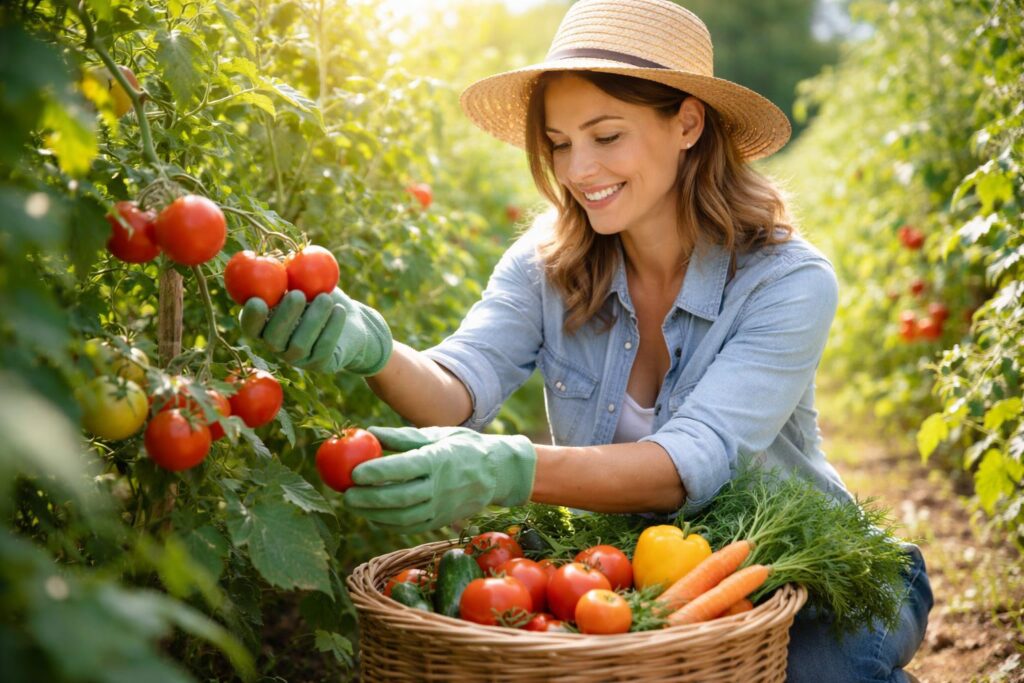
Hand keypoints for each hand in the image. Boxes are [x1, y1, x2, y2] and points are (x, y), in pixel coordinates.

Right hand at [239, 287, 391, 374]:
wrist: (353, 323)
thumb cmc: (323, 296)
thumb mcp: (307, 282)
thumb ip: (290, 273)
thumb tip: (279, 254)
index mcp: (267, 325)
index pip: (250, 327)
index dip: (250, 317)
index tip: (257, 300)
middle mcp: (277, 346)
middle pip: (273, 338)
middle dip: (284, 316)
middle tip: (298, 294)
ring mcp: (298, 358)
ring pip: (299, 344)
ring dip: (313, 319)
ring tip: (326, 298)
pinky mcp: (320, 364)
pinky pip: (323, 348)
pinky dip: (331, 328)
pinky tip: (339, 310)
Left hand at [343, 426, 536, 532]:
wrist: (498, 472)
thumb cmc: (463, 446)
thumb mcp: (437, 434)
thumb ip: (403, 437)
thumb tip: (370, 432)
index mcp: (439, 459)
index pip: (404, 468)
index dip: (377, 472)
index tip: (354, 472)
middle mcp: (442, 486)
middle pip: (400, 497)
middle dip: (369, 498)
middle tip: (346, 494)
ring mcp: (443, 507)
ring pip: (403, 516)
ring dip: (374, 513)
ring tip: (354, 505)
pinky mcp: (442, 520)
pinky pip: (412, 527)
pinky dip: (389, 524)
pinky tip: (374, 516)